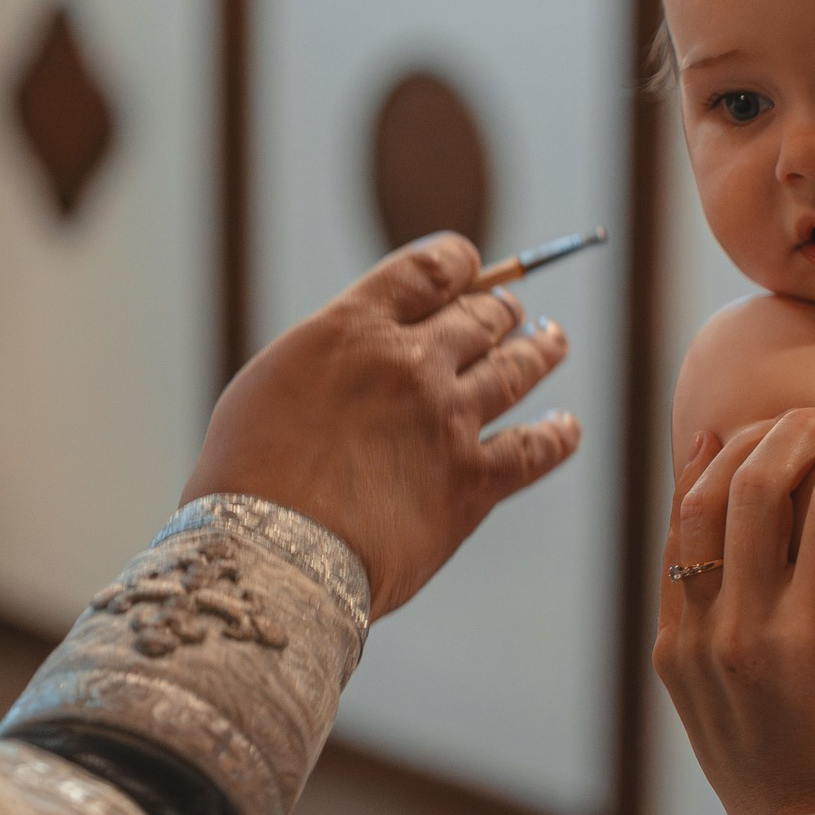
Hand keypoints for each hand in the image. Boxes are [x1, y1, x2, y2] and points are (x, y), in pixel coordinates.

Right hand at [183, 234, 578, 617]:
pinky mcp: (473, 481)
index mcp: (356, 329)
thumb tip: (373, 353)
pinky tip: (566, 428)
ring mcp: (449, 420)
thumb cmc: (249, 477)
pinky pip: (535, 449)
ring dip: (539, 351)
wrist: (269, 554)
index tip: (470, 266)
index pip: (430, 268)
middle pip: (481, 317)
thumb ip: (336, 355)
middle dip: (498, 311)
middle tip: (509, 313)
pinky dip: (557, 435)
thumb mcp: (275, 382)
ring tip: (552, 342)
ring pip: (515, 369)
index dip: (460, 261)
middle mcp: (412, 363)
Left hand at [654, 409, 814, 814]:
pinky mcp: (670, 649)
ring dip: (747, 446)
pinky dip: (694, 487)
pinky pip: (676, 547)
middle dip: (806, 428)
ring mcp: (701, 640)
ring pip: (703, 504)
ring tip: (786, 424)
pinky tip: (717, 443)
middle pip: (763, 484)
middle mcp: (753, 632)